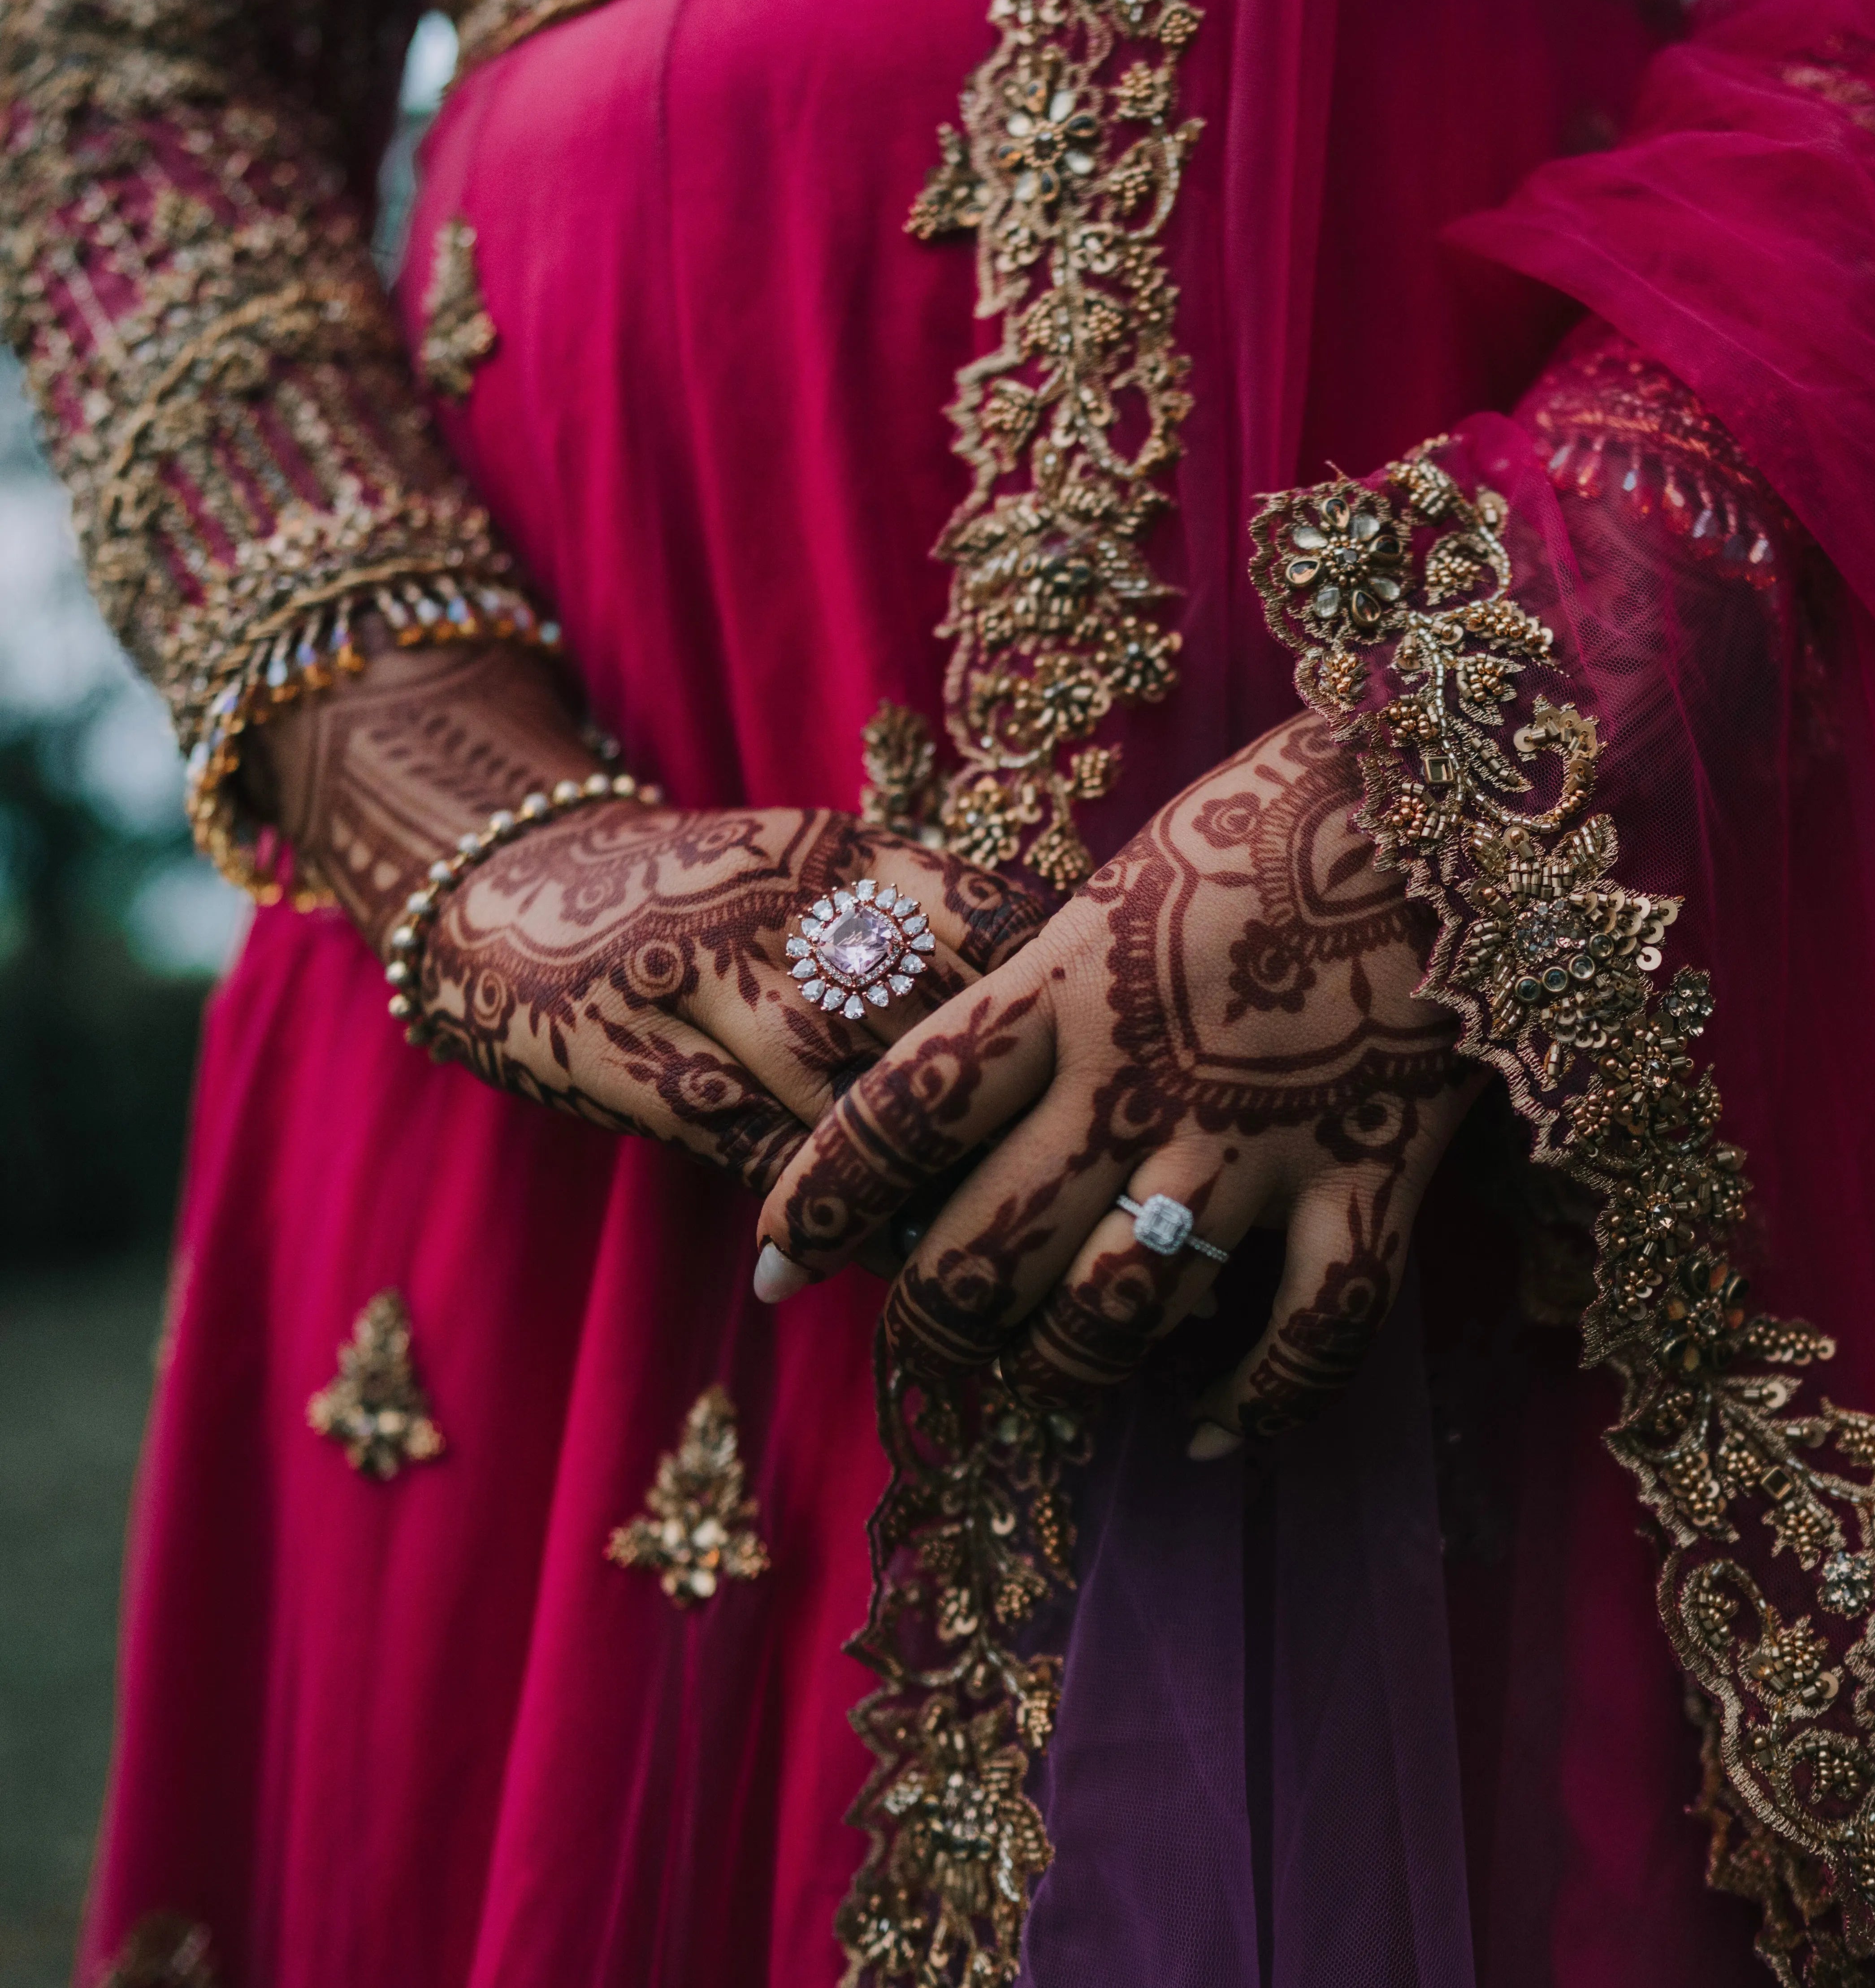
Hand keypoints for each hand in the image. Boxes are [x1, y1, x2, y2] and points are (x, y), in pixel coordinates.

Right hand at [256, 639, 1043, 1187]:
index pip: (987, 918)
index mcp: (840, 854)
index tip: (1128, 1067)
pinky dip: (812, 1206)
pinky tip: (863, 1255)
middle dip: (1011, 1109)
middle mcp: (782, 906)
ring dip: (925, 1177)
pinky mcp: (631, 1053)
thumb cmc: (697, 897)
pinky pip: (746, 1141)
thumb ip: (915, 926)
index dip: (1065, 999)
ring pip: (846, 1090)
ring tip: (990, 1248)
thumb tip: (1050, 1001)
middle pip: (932, 1016)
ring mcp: (704, 979)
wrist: (510, 878)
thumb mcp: (808, 873)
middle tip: (1085, 1190)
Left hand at [755, 713, 1482, 1441]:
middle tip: (929, 1338)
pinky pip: (1306, 1336)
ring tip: (1057, 1370)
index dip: (818, 1199)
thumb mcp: (1126, 887)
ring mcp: (1257, 1135)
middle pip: (989, 1246)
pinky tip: (1211, 1431)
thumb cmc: (1273, 821)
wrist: (1448, 797)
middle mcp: (1139, 1076)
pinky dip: (1256, 1404)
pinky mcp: (1369, 1172)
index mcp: (1065, 983)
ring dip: (1072, 1364)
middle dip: (938, 1318)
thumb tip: (983, 1095)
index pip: (900, 1111)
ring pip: (1119, 1310)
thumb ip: (1055, 994)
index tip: (776, 1266)